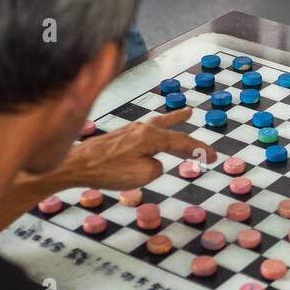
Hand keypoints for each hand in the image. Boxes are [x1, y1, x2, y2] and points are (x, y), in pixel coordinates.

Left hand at [61, 109, 216, 190]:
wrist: (75, 165)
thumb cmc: (107, 171)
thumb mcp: (142, 175)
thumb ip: (156, 168)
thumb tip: (153, 162)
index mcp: (150, 137)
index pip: (182, 142)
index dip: (200, 150)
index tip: (213, 157)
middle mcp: (141, 129)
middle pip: (170, 127)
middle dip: (185, 125)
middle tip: (195, 118)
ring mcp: (129, 130)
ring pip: (157, 123)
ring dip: (172, 121)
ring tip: (183, 114)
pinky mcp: (118, 136)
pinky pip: (145, 130)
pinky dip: (156, 129)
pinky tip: (152, 132)